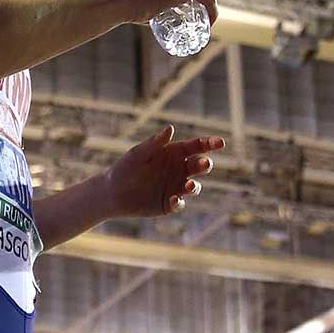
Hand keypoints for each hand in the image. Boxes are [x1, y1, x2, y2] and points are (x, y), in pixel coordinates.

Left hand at [106, 125, 222, 217]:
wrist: (112, 193)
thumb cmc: (124, 168)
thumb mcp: (138, 154)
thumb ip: (154, 143)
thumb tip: (170, 129)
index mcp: (173, 153)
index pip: (196, 147)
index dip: (209, 144)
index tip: (220, 143)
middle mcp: (179, 169)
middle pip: (199, 166)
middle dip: (204, 164)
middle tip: (204, 163)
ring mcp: (176, 187)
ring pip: (194, 186)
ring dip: (194, 185)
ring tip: (189, 185)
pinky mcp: (170, 203)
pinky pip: (180, 203)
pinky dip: (179, 202)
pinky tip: (174, 200)